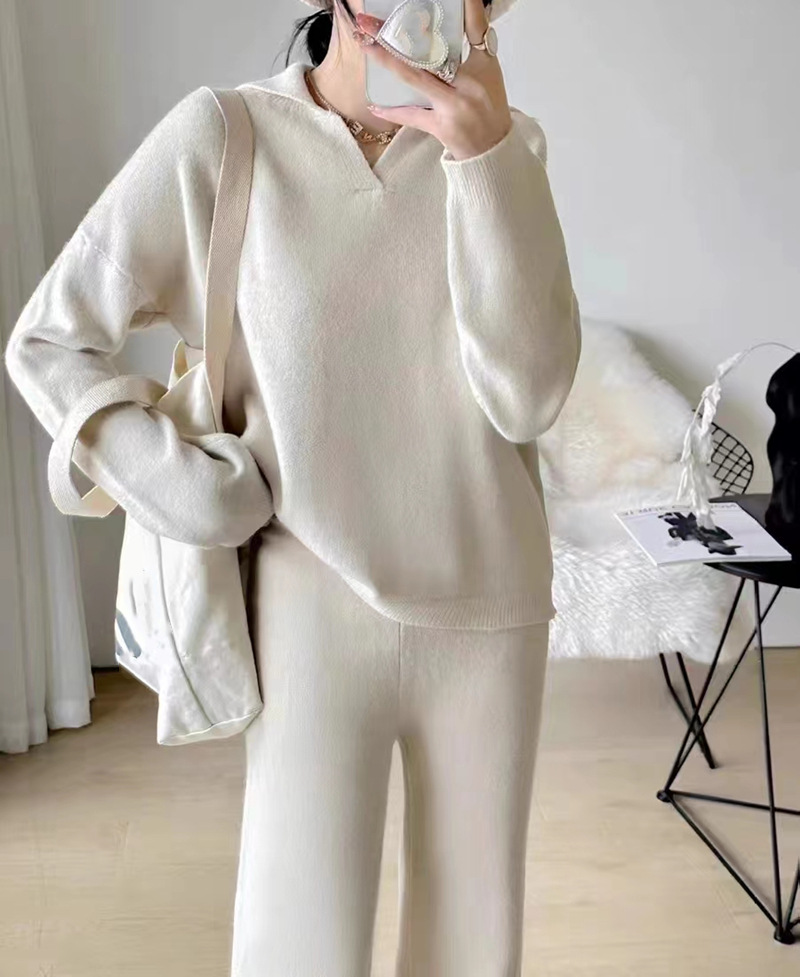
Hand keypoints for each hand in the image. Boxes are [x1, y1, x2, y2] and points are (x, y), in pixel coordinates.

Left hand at [354, 0, 512, 160]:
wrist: (492, 149)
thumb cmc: (489, 107)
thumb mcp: (488, 69)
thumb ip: (474, 40)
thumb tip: (464, 9)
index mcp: (480, 68)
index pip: (473, 30)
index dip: (468, 11)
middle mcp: (466, 87)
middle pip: (432, 52)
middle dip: (399, 35)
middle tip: (370, 21)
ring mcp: (451, 109)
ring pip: (416, 81)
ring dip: (388, 63)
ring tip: (366, 46)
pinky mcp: (439, 128)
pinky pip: (411, 117)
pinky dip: (392, 111)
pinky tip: (373, 104)